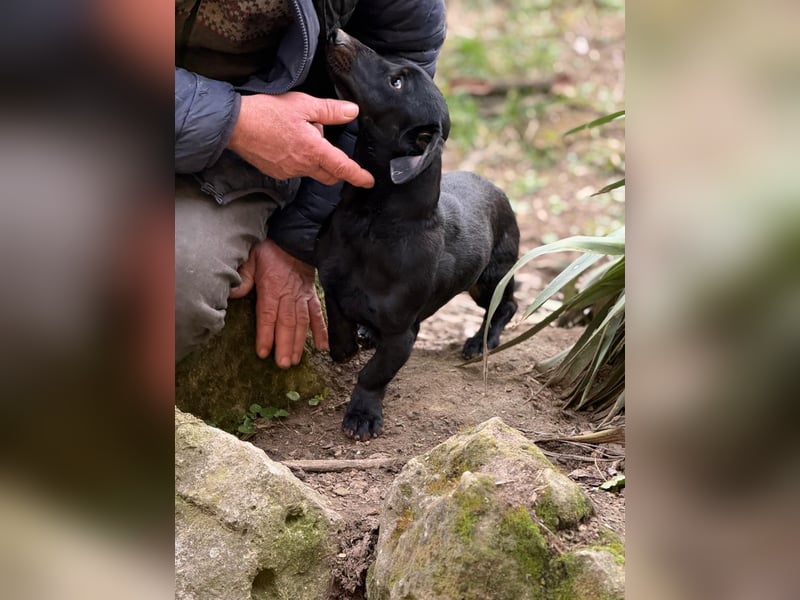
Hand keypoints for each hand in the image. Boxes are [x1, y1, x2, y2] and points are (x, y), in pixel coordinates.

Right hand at [227, 91, 374, 187]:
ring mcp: (289, 172)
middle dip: (336, 167)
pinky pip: (296, 169)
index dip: (358, 176)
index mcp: (313, 150)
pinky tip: (287, 142)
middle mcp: (302, 166)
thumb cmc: (267, 112)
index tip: (368, 181)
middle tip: (326, 143)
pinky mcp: (277, 172)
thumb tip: (351, 112)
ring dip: (314, 157)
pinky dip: (299, 159)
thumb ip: (330, 111)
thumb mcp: (303, 105)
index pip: (342, 167)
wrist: (235, 125)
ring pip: (312, 170)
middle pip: (329, 174)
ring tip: (299, 133)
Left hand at [229, 239, 328, 367]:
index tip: (263, 352)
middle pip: (287, 323)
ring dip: (299, 343)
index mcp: (272, 287)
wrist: (295, 241)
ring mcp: (302, 297)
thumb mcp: (252, 258)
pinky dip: (321, 331)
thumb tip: (232, 293)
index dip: (266, 334)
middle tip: (282, 364)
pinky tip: (321, 347)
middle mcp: (288, 295)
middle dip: (285, 345)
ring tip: (295, 360)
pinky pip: (318, 315)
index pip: (268, 315)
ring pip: (302, 323)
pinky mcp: (312, 296)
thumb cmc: (270, 251)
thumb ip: (243, 277)